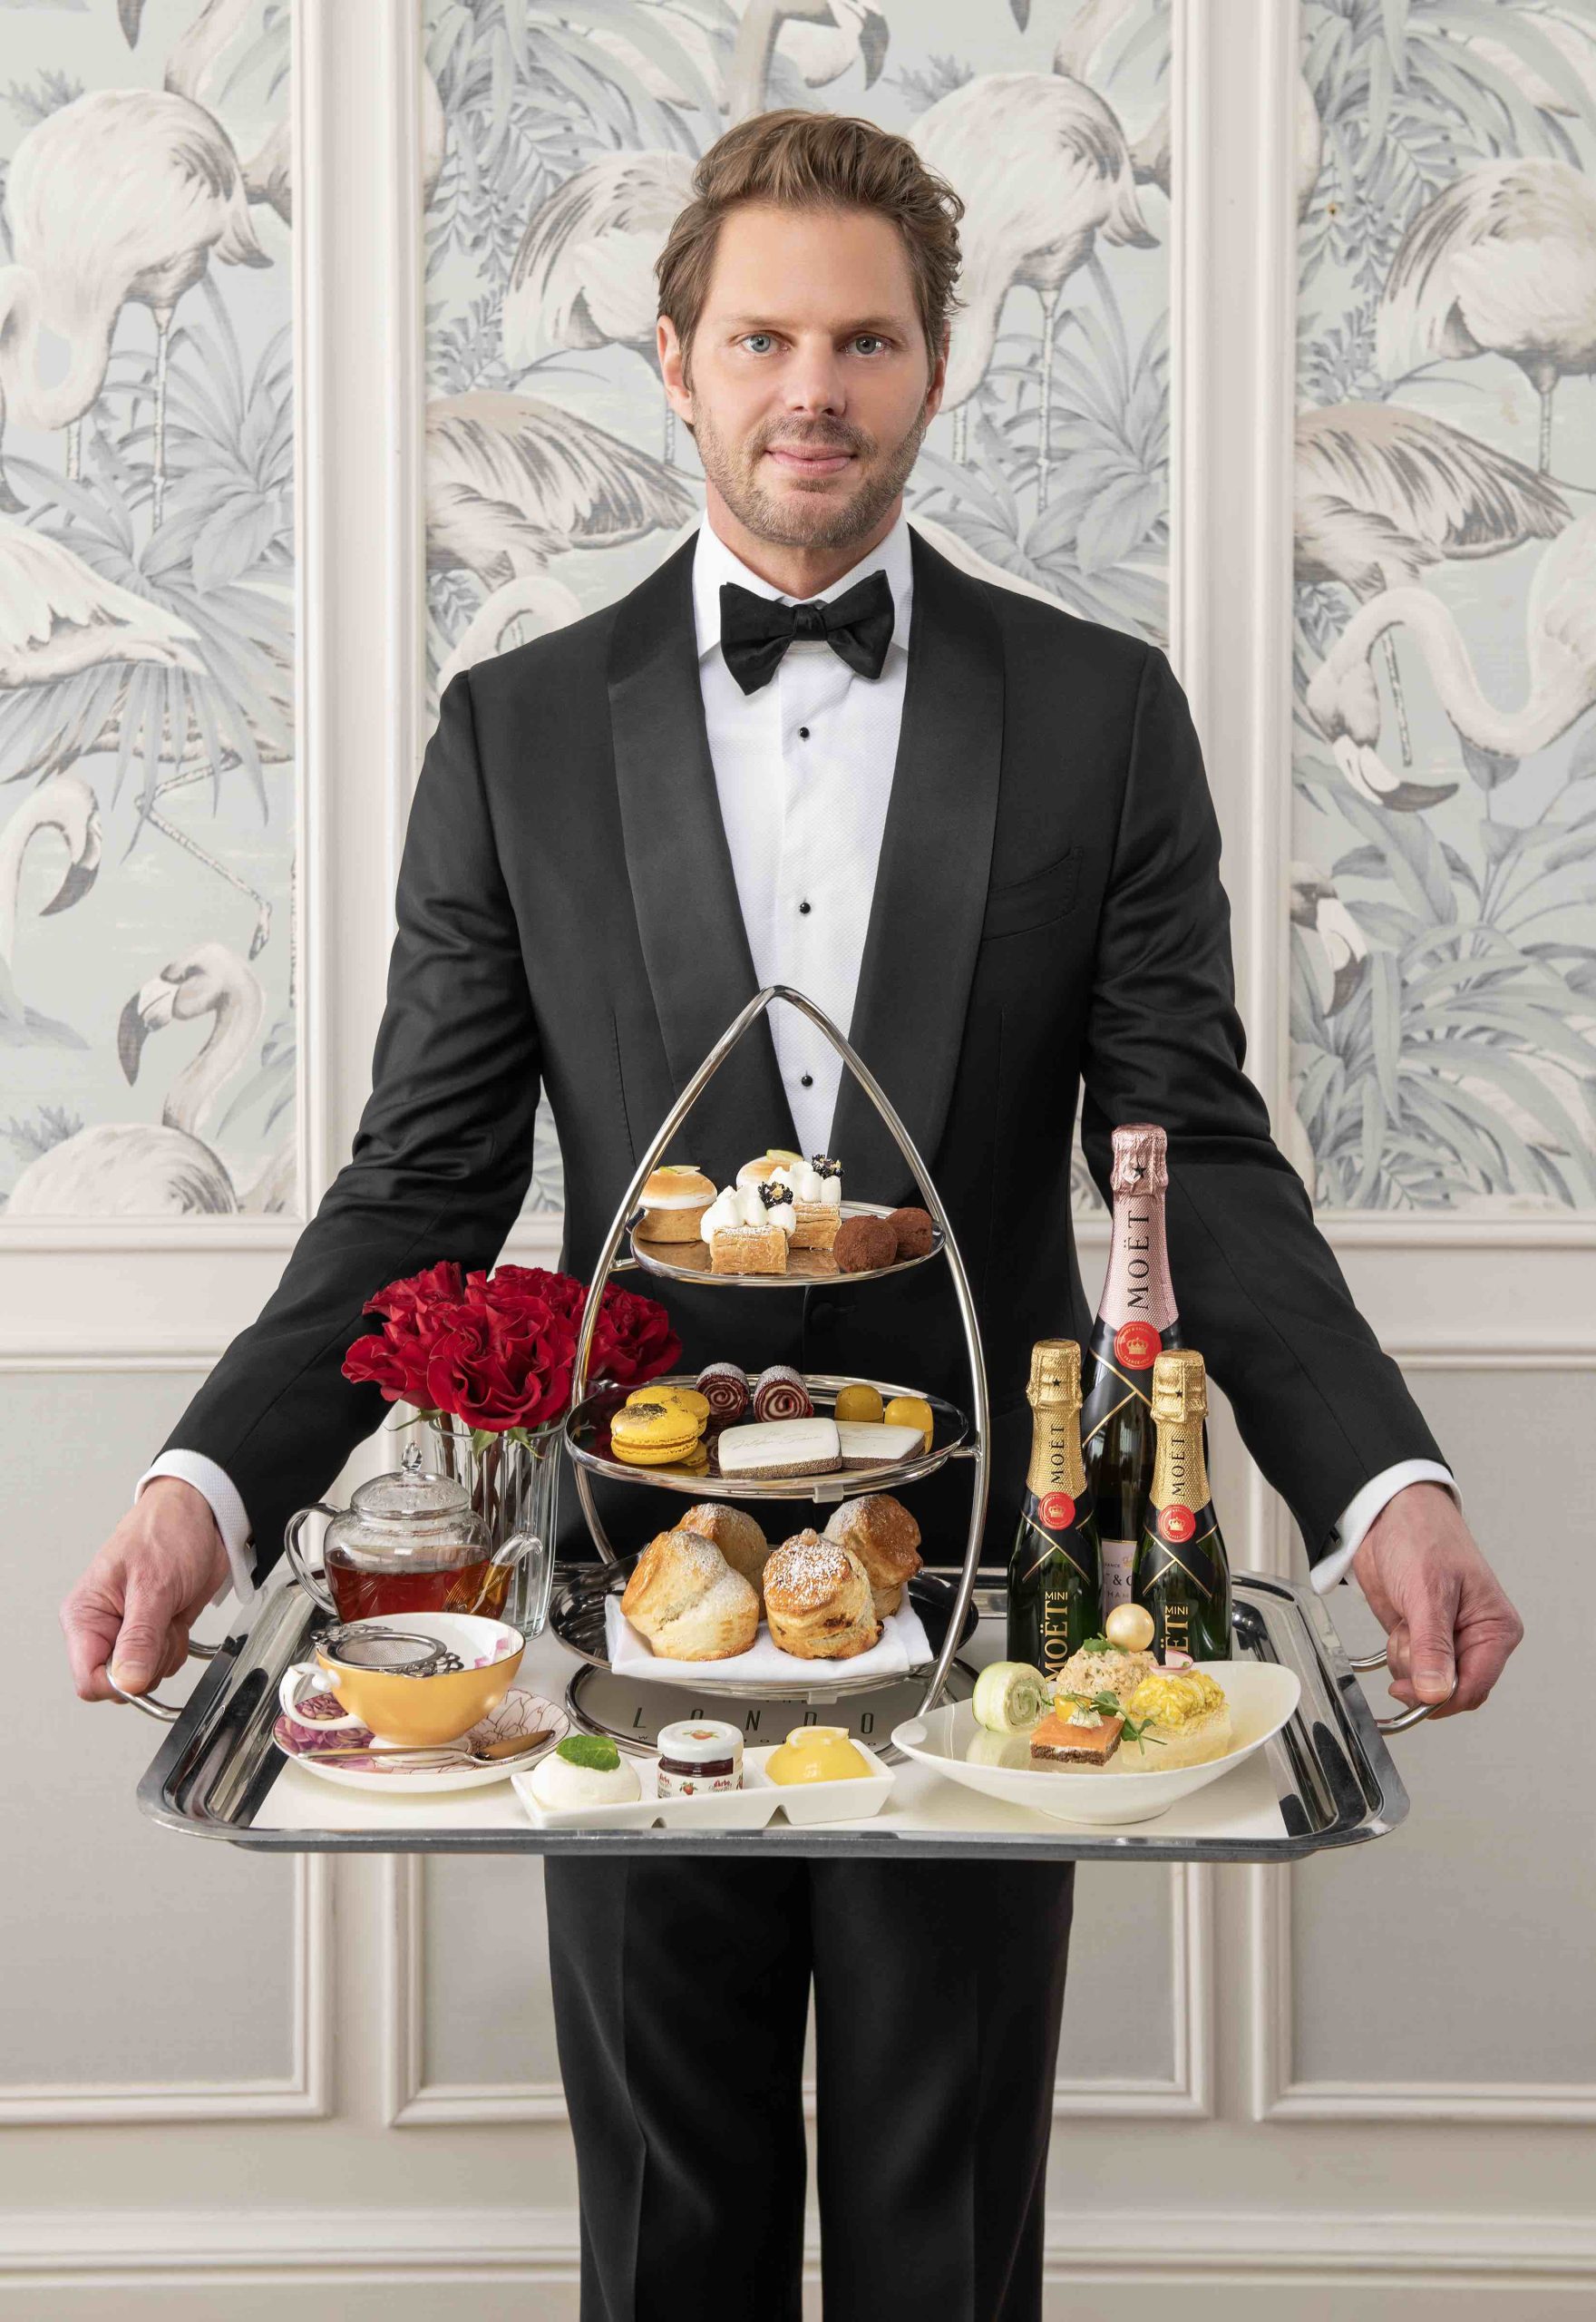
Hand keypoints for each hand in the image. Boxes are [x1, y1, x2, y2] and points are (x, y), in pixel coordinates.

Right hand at [60, 1478, 231, 1702]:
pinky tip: (176, 1617)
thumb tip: (127, 1682)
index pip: (88, 1679)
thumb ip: (140, 1638)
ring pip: (145, 1677)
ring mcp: (128, 1634)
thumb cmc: (168, 1532)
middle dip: (150, 1662)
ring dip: (167, 1651)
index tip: (145, 1660)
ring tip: (169, 1613)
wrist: (200, 1516)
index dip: (119, 1681)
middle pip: (120, 1684)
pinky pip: (164, 1663)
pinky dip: (177, 1646)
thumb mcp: (154, 1585)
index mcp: (85, 1616)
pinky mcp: (153, 1634)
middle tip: (162, 1624)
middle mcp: (101, 1629)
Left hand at [1351, 1481, 1521, 1717]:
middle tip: (1408, 1636)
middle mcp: (1476, 1640)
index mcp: (1495, 1629)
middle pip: (1450, 1691)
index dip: (1442, 1698)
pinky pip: (1408, 1668)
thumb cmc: (1423, 1538)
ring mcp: (1447, 1641)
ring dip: (1405, 1656)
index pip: (1475, 1688)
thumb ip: (1432, 1647)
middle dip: (1420, 1672)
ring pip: (1425, 1683)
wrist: (1389, 1516)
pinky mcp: (1422, 1639)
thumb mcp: (1428, 1593)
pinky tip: (1399, 1622)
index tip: (1412, 1692)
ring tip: (1406, 1617)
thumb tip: (1437, 1693)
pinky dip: (1396, 1652)